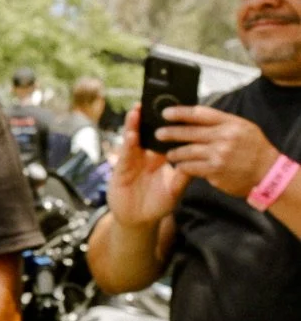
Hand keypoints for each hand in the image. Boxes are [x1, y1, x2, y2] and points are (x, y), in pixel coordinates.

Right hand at [106, 105, 191, 227]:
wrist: (139, 220)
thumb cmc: (157, 205)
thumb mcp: (175, 190)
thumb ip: (184, 176)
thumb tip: (198, 160)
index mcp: (160, 158)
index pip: (166, 137)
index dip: (169, 124)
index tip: (175, 109)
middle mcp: (145, 156)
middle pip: (148, 133)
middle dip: (149, 117)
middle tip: (152, 100)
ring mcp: (132, 161)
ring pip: (134, 139)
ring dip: (134, 124)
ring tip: (138, 110)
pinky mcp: (121, 170)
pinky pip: (126, 154)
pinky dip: (128, 144)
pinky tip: (132, 135)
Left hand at [158, 104, 285, 200]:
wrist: (268, 173)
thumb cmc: (254, 149)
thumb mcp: (243, 128)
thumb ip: (221, 123)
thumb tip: (195, 117)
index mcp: (231, 123)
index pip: (200, 113)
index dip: (180, 112)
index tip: (165, 113)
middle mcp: (224, 137)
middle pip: (189, 132)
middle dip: (170, 133)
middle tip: (158, 133)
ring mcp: (218, 154)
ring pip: (186, 151)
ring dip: (174, 153)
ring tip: (169, 154)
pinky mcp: (214, 170)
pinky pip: (190, 167)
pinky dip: (183, 166)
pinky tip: (180, 166)